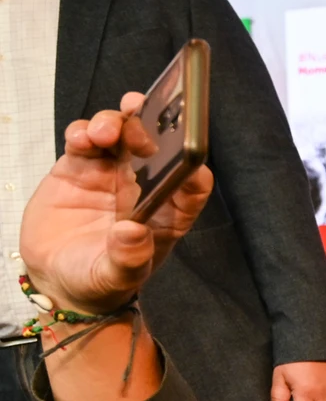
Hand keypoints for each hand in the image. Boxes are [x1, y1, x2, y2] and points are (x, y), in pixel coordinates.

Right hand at [19, 93, 212, 313]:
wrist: (57, 276)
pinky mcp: (79, 168)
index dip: (193, 167)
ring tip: (105, 132)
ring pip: (121, 134)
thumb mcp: (114, 277)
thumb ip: (127, 259)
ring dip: (116, 123)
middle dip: (152, 128)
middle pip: (158, 147)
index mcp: (167, 212)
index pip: (192, 184)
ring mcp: (112, 172)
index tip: (187, 155)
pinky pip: (84, 140)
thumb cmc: (99, 278)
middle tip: (139, 124)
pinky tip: (81, 138)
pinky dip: (83, 132)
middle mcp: (144, 186)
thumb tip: (132, 233)